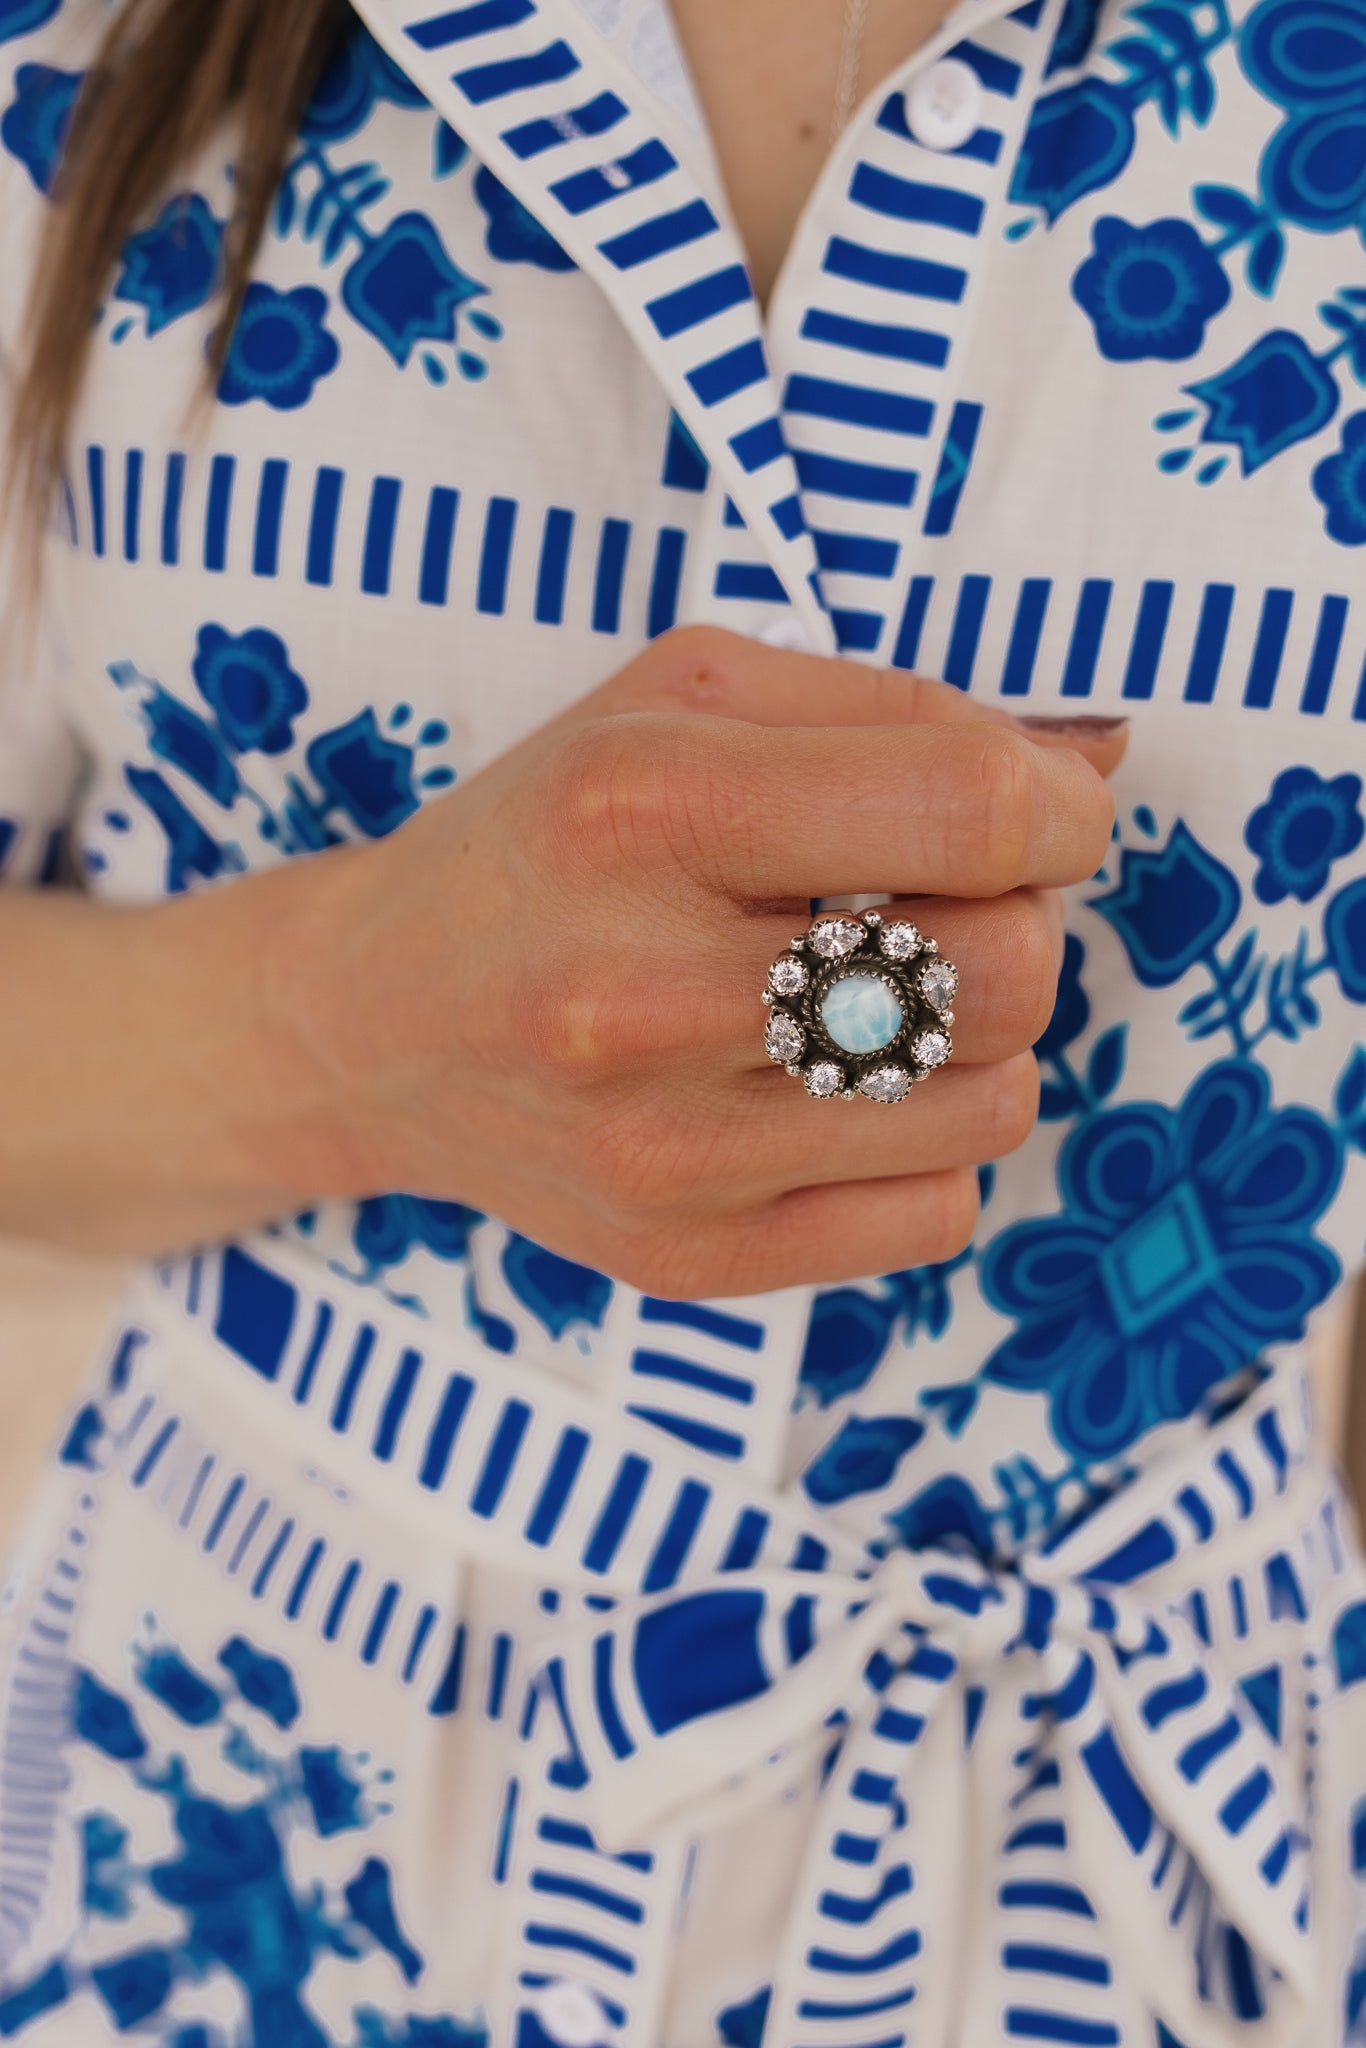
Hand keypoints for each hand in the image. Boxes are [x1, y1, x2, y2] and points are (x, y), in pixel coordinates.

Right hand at [284, 627, 1125, 1298]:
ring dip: (975, 1040)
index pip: (974, 811)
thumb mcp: (683, 703)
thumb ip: (897, 707)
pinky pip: (938, 1213)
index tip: (1038, 816)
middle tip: (936, 905)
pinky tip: (834, 1095)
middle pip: (1007, 969)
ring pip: (996, 1104)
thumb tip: (1098, 766)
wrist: (375, 1025)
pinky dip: (924, 1144)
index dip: (1060, 810)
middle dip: (1017, 919)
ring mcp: (658, 1150)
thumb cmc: (546, 838)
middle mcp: (637, 992)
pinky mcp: (681, 1259)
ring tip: (875, 1003)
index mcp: (641, 810)